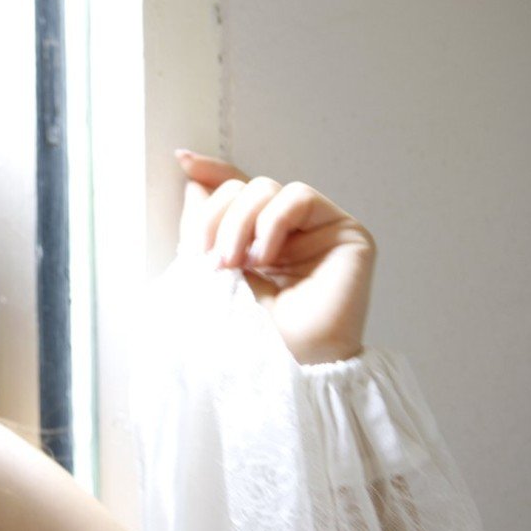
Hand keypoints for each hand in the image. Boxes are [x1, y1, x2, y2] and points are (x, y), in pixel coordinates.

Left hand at [175, 149, 375, 364]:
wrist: (281, 369)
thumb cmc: (248, 335)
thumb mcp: (210, 274)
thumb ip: (203, 228)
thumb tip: (192, 183)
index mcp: (256, 239)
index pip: (238, 189)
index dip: (213, 171)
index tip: (183, 161)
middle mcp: (289, 232)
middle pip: (245, 187)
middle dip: (218, 217)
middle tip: (209, 258)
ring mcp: (318, 231)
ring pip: (267, 187)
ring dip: (239, 222)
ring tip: (234, 264)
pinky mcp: (347, 234)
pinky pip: (299, 197)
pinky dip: (272, 221)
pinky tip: (264, 257)